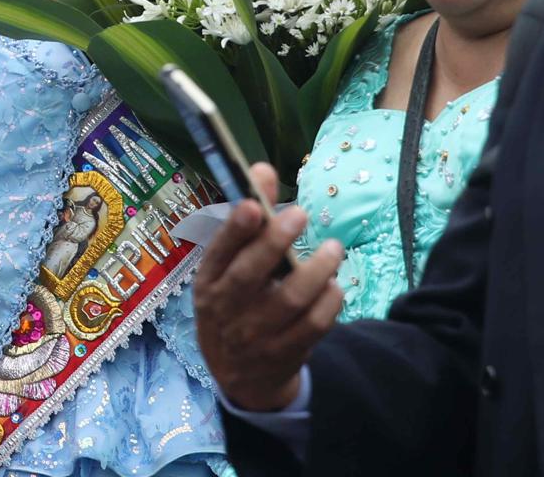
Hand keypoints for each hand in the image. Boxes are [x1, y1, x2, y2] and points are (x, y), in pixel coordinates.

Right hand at [192, 162, 344, 412]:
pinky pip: (314, 326)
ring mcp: (256, 335)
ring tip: (332, 249)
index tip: (252, 204)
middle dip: (275, 241)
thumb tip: (262, 169)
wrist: (239, 375)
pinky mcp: (285, 354)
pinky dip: (329, 302)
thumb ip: (246, 222)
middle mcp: (227, 308)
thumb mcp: (227, 268)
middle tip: (300, 214)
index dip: (234, 229)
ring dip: (316, 270)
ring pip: (290, 300)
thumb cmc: (233, 305)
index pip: (218, 252)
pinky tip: (335, 285)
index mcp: (208, 281)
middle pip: (251, 275)